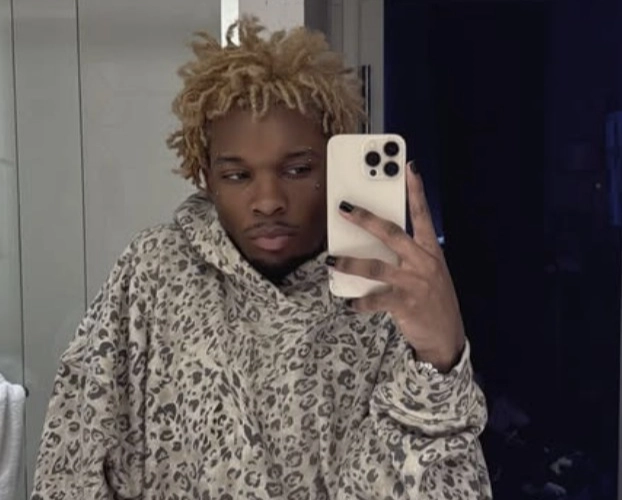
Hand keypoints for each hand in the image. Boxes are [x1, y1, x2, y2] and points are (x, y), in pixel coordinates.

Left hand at [327, 162, 464, 372]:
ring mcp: (414, 283)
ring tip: (332, 260)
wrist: (446, 337)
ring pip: (377, 267)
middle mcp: (424, 263)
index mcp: (431, 252)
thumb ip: (409, 256)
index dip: (416, 191)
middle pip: (392, 233)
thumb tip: (377, 242)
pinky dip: (359, 301)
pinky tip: (349, 303)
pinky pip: (375, 299)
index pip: (423, 215)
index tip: (408, 168)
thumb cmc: (433, 300)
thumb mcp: (430, 273)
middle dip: (366, 219)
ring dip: (351, 262)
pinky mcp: (405, 304)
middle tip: (345, 209)